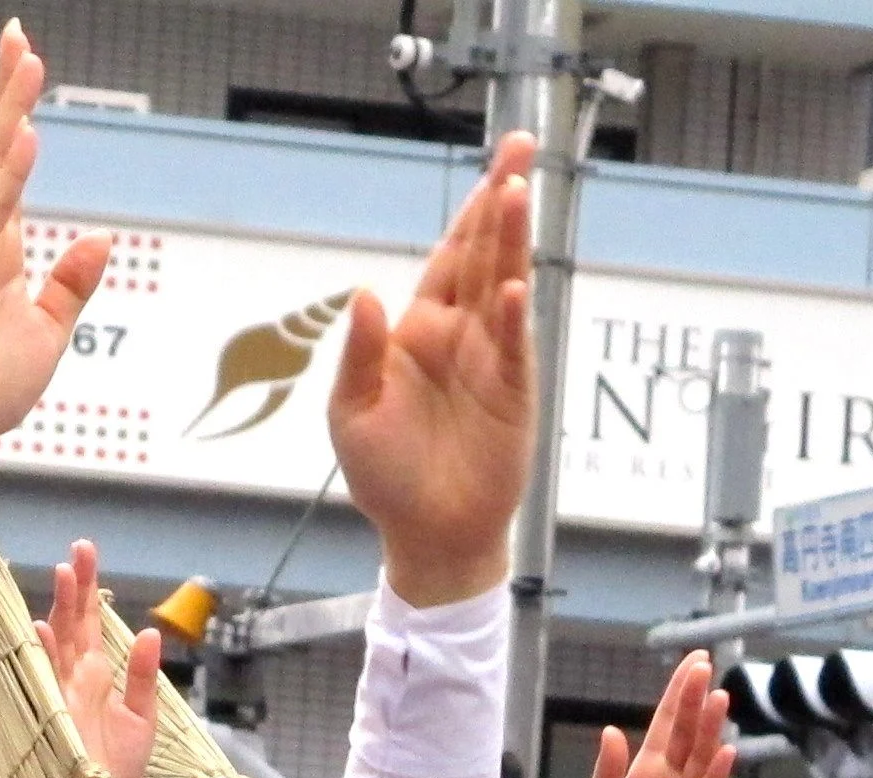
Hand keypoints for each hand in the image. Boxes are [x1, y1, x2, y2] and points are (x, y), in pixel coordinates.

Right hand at [0, 23, 112, 462]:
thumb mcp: (48, 331)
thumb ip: (72, 284)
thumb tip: (101, 237)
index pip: (0, 168)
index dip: (3, 119)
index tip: (11, 72)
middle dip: (6, 90)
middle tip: (18, 35)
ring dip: (10, 111)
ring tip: (27, 58)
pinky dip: (10, 173)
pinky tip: (25, 134)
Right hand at [38, 541, 159, 777]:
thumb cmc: (116, 774)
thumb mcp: (142, 721)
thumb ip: (143, 677)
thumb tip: (150, 632)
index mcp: (94, 677)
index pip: (88, 626)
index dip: (86, 592)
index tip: (86, 555)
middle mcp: (72, 680)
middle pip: (71, 624)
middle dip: (74, 588)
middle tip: (80, 549)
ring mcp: (60, 695)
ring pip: (57, 643)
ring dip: (59, 609)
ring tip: (64, 572)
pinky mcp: (53, 717)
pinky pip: (44, 680)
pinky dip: (42, 656)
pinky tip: (41, 629)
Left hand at [329, 134, 534, 606]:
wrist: (428, 536)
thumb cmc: (385, 477)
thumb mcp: (351, 414)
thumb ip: (360, 356)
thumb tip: (365, 295)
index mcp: (418, 331)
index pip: (448, 257)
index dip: (470, 211)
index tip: (492, 166)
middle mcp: (460, 336)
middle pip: (484, 253)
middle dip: (501, 200)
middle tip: (521, 147)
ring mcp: (491, 361)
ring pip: (504, 286)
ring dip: (511, 241)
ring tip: (518, 192)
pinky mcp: (511, 395)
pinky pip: (513, 346)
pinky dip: (513, 317)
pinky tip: (513, 286)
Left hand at [577, 653, 732, 777]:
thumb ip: (607, 771)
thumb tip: (610, 730)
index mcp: (643, 770)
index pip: (663, 723)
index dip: (676, 693)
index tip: (693, 663)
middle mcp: (669, 777)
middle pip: (685, 731)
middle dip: (693, 699)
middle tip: (705, 667)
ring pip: (700, 755)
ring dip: (709, 728)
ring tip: (719, 697)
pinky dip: (717, 772)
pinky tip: (724, 750)